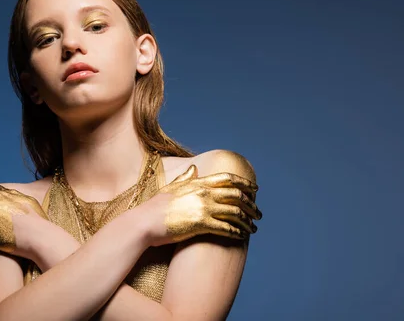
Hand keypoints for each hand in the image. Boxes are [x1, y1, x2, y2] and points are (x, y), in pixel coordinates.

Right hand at [143, 165, 261, 246]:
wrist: (145, 222)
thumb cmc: (155, 206)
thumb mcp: (171, 186)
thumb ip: (185, 177)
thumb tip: (194, 167)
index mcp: (198, 183)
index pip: (228, 179)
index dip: (244, 184)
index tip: (255, 190)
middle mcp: (204, 193)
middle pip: (237, 196)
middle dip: (251, 205)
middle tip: (259, 213)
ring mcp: (203, 208)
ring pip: (235, 213)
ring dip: (248, 221)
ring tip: (254, 228)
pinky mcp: (201, 224)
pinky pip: (226, 228)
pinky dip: (237, 232)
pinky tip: (242, 236)